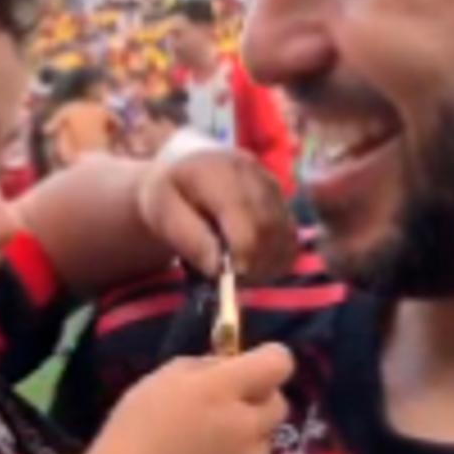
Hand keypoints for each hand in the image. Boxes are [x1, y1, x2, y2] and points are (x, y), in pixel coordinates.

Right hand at [80, 344, 295, 453]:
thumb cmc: (134, 432)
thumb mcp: (160, 381)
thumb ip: (202, 367)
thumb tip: (229, 365)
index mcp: (222, 389)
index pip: (278, 362)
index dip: (269, 361)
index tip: (251, 370)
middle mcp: (245, 424)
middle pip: (279, 403)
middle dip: (258, 403)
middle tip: (226, 412)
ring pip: (264, 441)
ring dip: (246, 440)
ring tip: (206, 453)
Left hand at [140, 150, 296, 281]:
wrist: (184, 175)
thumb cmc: (169, 198)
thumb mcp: (163, 215)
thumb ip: (190, 239)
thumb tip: (218, 268)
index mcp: (219, 171)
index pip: (244, 214)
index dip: (243, 251)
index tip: (230, 278)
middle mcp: (253, 173)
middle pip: (268, 228)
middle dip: (252, 263)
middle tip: (231, 282)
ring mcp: (272, 187)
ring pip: (284, 236)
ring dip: (265, 265)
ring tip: (237, 272)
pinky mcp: (283, 203)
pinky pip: (291, 240)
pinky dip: (275, 260)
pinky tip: (251, 265)